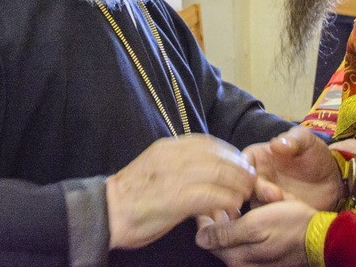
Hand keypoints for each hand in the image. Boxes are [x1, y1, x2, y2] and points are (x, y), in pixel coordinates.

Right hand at [106, 135, 255, 249]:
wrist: (106, 212)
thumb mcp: (156, 168)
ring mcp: (175, 176)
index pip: (209, 143)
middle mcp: (173, 156)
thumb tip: (205, 174)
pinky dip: (226, 201)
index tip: (240, 165)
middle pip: (218, 156)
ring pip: (219, 173)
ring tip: (243, 196)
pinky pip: (211, 195)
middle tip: (249, 182)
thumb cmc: (131, 196)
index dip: (230, 153)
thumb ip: (179, 166)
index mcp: (168, 147)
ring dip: (236, 185)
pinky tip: (231, 208)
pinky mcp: (176, 198)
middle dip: (239, 169)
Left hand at [196, 200, 314, 266]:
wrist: (322, 236)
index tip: (207, 197)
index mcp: (236, 257)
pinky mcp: (265, 254)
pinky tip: (257, 208)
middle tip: (227, 194)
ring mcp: (254, 259)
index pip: (206, 236)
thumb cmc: (291, 225)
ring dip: (235, 215)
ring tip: (244, 199)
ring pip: (234, 233)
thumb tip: (199, 238)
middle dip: (221, 213)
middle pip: (219, 235)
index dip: (204, 214)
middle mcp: (242, 262)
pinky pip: (248, 236)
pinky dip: (249, 221)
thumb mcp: (256, 225)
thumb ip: (226, 233)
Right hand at [244, 126, 343, 209]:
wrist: (333, 180)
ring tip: (291, 203)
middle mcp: (258, 177)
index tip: (254, 177)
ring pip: (255, 204)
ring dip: (269, 206)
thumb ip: (294, 139)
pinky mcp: (275, 213)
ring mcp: (265, 197)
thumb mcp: (307, 141)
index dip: (243, 170)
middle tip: (277, 195)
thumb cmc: (316, 155)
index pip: (241, 162)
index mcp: (258, 157)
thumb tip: (276, 144)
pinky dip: (278, 217)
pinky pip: (268, 218)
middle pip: (244, 186)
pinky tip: (294, 211)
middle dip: (259, 191)